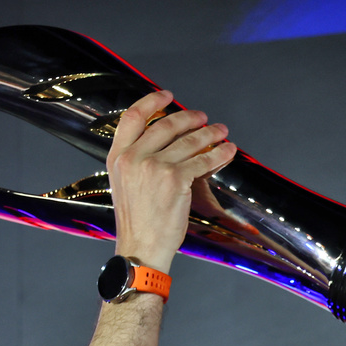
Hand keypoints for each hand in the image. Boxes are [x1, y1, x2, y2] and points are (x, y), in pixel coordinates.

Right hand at [106, 90, 236, 273]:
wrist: (141, 249)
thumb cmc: (137, 222)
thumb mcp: (126, 185)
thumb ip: (138, 160)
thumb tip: (169, 140)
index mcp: (117, 157)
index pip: (133, 117)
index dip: (152, 101)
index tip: (168, 96)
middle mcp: (133, 158)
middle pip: (166, 124)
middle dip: (189, 117)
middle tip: (203, 118)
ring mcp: (154, 167)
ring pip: (189, 141)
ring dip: (210, 133)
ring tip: (221, 132)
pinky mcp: (175, 179)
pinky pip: (203, 160)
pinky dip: (219, 153)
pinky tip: (227, 150)